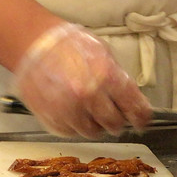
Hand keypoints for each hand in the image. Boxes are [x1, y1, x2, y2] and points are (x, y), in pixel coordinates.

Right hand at [13, 23, 152, 138]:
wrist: (34, 44)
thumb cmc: (69, 45)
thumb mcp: (103, 53)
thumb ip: (118, 77)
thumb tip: (131, 98)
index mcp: (106, 77)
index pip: (134, 108)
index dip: (141, 117)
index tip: (141, 120)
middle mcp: (88, 96)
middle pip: (114, 124)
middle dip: (116, 120)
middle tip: (113, 115)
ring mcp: (68, 110)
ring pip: (93, 132)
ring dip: (95, 125)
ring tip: (89, 111)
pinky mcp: (52, 118)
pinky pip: (71, 132)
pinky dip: (75, 126)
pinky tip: (73, 112)